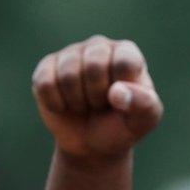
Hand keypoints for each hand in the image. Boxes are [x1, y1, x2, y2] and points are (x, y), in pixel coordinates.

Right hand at [31, 35, 162, 160]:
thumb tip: (117, 92)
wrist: (93, 143)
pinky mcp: (46, 67)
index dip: (121, 89)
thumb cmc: (122, 125)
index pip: (124, 63)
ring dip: (77, 101)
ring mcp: (71, 54)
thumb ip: (144, 104)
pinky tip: (65, 105)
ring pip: (67, 75)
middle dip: (97, 96)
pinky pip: (45, 83)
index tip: (122, 100)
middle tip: (101, 104)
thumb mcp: (144, 120)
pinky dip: (56, 103)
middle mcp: (99, 46)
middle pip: (93, 66)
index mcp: (127, 53)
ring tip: (85, 105)